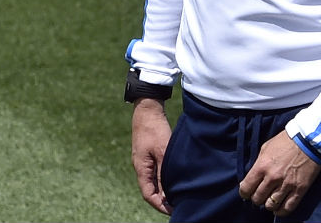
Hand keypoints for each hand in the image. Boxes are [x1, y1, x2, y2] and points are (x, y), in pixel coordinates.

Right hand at [130, 98, 172, 215]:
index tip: (173, 210)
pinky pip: (155, 172)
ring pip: (153, 181)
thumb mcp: (163, 153)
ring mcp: (144, 160)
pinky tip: (174, 179)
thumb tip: (167, 195)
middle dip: (163, 200)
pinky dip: (164, 179)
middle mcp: (140, 167)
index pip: (148, 195)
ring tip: (179, 194)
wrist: (148, 110)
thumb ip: (164, 175)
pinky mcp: (149, 154)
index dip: (160, 205)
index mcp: (141, 168)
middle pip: (150, 190)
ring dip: (164, 189)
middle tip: (179, 205)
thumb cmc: (155, 130)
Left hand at [238, 130, 320, 216]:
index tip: (246, 193)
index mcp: (261, 166)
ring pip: (271, 205)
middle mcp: (272, 178)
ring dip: (268, 205)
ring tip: (268, 201)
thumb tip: (252, 178)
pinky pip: (288, 207)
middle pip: (257, 198)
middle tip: (258, 196)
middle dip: (256, 199)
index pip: (246, 188)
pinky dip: (281, 211)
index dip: (244, 193)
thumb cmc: (285, 142)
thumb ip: (258, 164)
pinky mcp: (300, 189)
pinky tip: (278, 209)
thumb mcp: (265, 149)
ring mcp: (287, 185)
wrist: (308, 140)